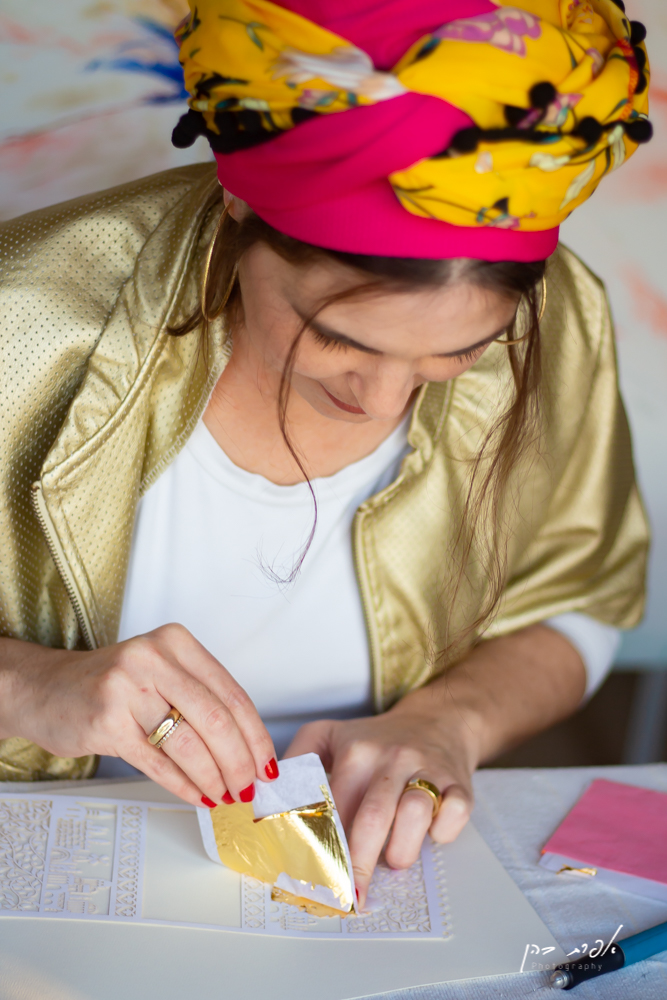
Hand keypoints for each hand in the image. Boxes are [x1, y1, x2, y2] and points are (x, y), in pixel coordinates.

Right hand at [2, 625, 277, 806]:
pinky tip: (197, 795)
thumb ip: (201, 697)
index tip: (266, 761)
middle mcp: (152, 658)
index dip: (255, 734)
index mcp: (176, 642)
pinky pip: (156, 763)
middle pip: (215, 719)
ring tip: (225, 794)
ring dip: (213, 778)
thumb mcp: (160, 671)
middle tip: (248, 784)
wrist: (46, 689)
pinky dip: (183, 785)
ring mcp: (127, 689)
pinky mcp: (106, 722)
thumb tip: (247, 745)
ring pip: (188, 744)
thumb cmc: (112, 683)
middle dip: (239, 760)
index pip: (231, 692)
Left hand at [284, 685, 478, 907]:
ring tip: (393, 859)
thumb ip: (295, 762)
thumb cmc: (377, 741)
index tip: (312, 877)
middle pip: (372, 818)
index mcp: (355, 750)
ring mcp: (428, 769)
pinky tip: (431, 834)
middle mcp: (391, 757)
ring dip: (401, 850)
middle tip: (349, 896)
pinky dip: (444, 832)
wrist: (437, 721)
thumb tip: (262, 800)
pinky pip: (454, 814)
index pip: (332, 805)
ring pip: (415, 815)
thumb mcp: (329, 736)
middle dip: (358, 866)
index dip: (321, 845)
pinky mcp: (459, 783)